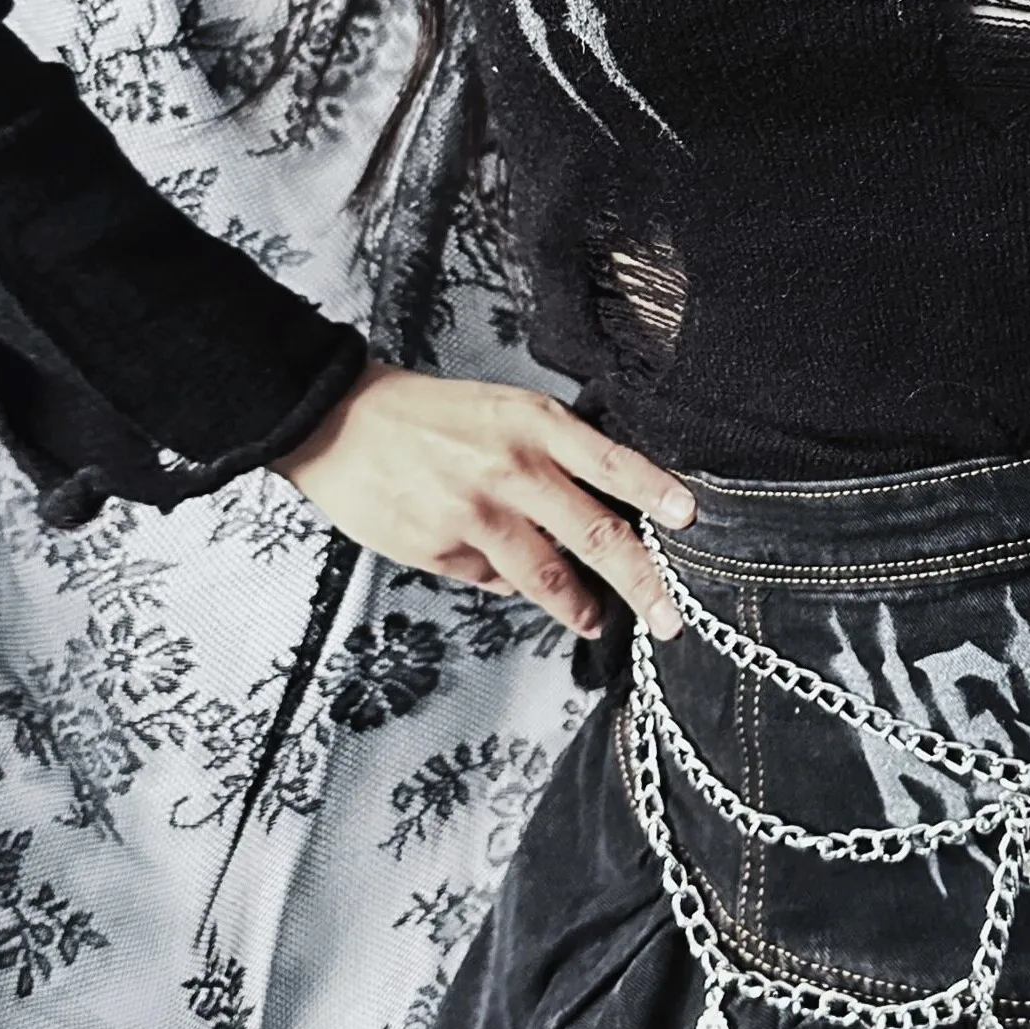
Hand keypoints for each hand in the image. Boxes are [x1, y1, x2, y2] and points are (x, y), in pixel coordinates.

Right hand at [270, 361, 696, 639]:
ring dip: (579, 605)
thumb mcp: (504, 410)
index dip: (655, 492)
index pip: (612, 462)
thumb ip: (554, 455)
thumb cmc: (430, 415)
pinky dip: (504, 579)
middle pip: (596, 534)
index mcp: (534, 424)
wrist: (337, 423)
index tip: (691, 520)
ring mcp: (475, 515)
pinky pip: (492, 580)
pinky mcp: (441, 551)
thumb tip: (605, 509)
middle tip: (671, 618)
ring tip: (595, 618)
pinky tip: (490, 559)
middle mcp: (512, 470)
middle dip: (642, 583)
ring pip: (547, 576)